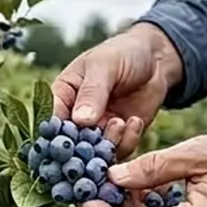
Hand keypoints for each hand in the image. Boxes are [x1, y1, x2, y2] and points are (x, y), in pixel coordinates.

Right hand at [51, 24, 182, 158]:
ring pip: (94, 153)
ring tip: (119, 122)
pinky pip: (118, 150)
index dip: (53, 136)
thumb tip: (81, 120)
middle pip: (69, 145)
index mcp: (62, 96)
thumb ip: (92, 92)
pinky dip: (126, 142)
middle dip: (80, 150)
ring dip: (107, 144)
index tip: (66, 143)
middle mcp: (76, 118)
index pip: (50, 121)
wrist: (156, 58)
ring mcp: (98, 129)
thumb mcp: (104, 66)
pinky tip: (134, 122)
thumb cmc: (123, 53)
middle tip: (95, 143)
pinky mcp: (120, 136)